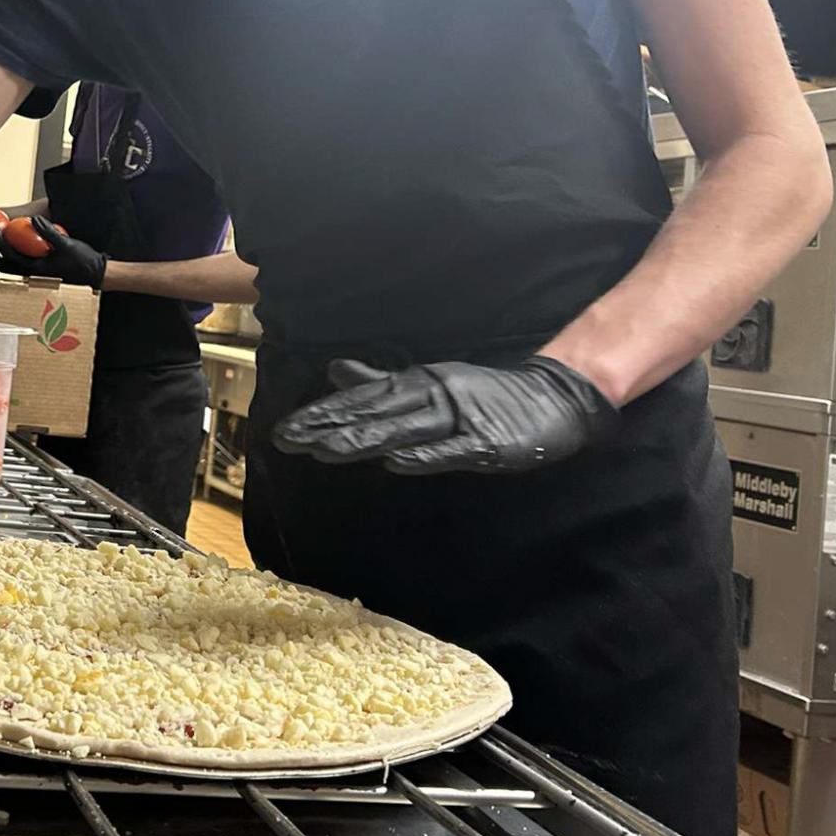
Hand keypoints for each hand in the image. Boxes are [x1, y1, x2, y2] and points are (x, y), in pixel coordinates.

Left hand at [0, 214, 107, 288]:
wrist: (96, 274)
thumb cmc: (83, 261)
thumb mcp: (67, 243)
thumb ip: (49, 232)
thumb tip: (32, 221)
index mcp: (36, 269)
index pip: (10, 256)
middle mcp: (32, 274)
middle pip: (2, 267)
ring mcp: (34, 274)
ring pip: (9, 266)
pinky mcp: (39, 271)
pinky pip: (18, 264)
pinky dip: (9, 255)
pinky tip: (8, 246)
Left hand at [271, 356, 616, 474]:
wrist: (552, 396)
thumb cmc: (483, 395)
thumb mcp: (427, 384)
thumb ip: (381, 382)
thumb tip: (336, 372)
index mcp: (414, 384)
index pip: (360, 400)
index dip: (321, 414)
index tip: (284, 429)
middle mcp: (429, 396)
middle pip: (371, 413)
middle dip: (326, 427)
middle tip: (286, 440)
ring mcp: (458, 419)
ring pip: (402, 430)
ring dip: (362, 440)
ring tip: (324, 450)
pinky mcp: (486, 443)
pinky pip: (450, 450)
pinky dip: (423, 456)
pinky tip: (395, 463)